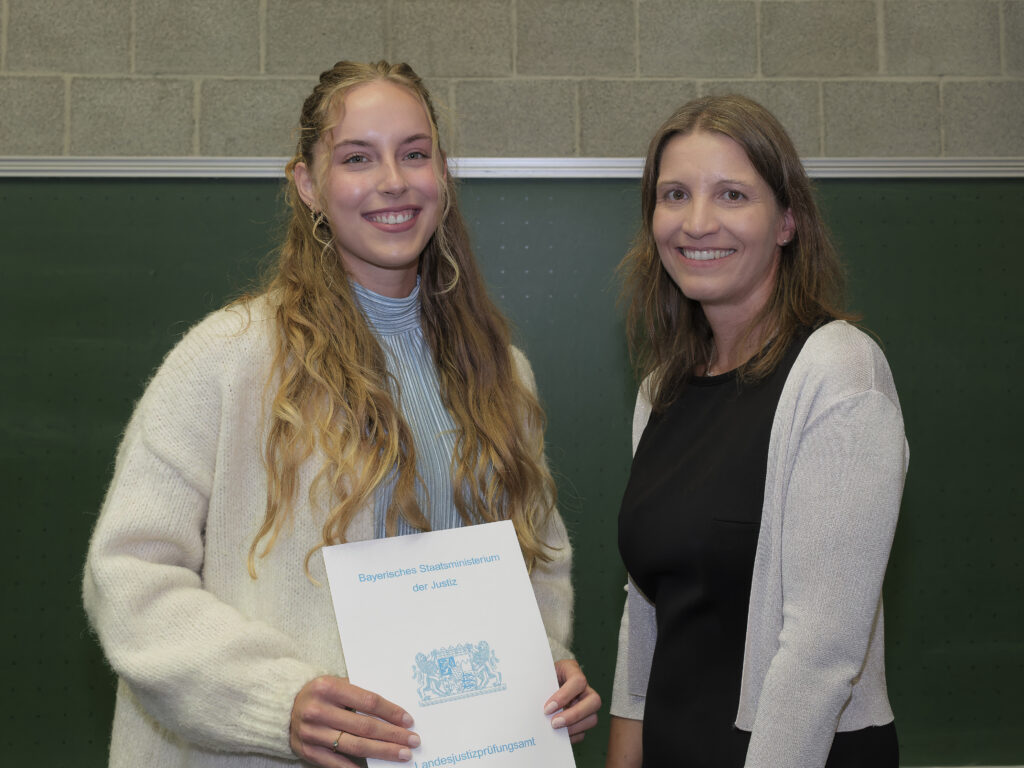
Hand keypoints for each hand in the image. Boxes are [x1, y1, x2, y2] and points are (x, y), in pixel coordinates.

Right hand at [290, 676, 419, 766]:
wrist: (283, 707)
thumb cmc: (319, 694)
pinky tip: (374, 767)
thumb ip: (358, 695)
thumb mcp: (335, 684)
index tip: (408, 721)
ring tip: (402, 754)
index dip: (391, 712)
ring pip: (355, 746)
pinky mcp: (308, 751)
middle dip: (393, 735)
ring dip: (383, 751)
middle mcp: (318, 710)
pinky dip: (357, 767)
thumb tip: (393, 713)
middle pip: (365, 726)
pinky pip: (337, 763)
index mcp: (328, 688)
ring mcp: (312, 733)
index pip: (368, 701)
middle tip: (413, 741)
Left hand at [544, 658, 600, 743]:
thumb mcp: (540, 675)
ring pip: (592, 718)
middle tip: (554, 723)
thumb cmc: (540, 678)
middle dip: (574, 715)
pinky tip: (558, 736)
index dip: (565, 696)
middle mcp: (585, 688)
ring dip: (573, 728)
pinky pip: (583, 731)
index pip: (578, 681)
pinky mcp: (583, 719)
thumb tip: (531, 703)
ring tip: (555, 731)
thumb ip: (539, 685)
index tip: (547, 708)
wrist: (541, 683)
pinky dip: (571, 736)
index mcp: (573, 670)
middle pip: (594, 701)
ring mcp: (587, 704)